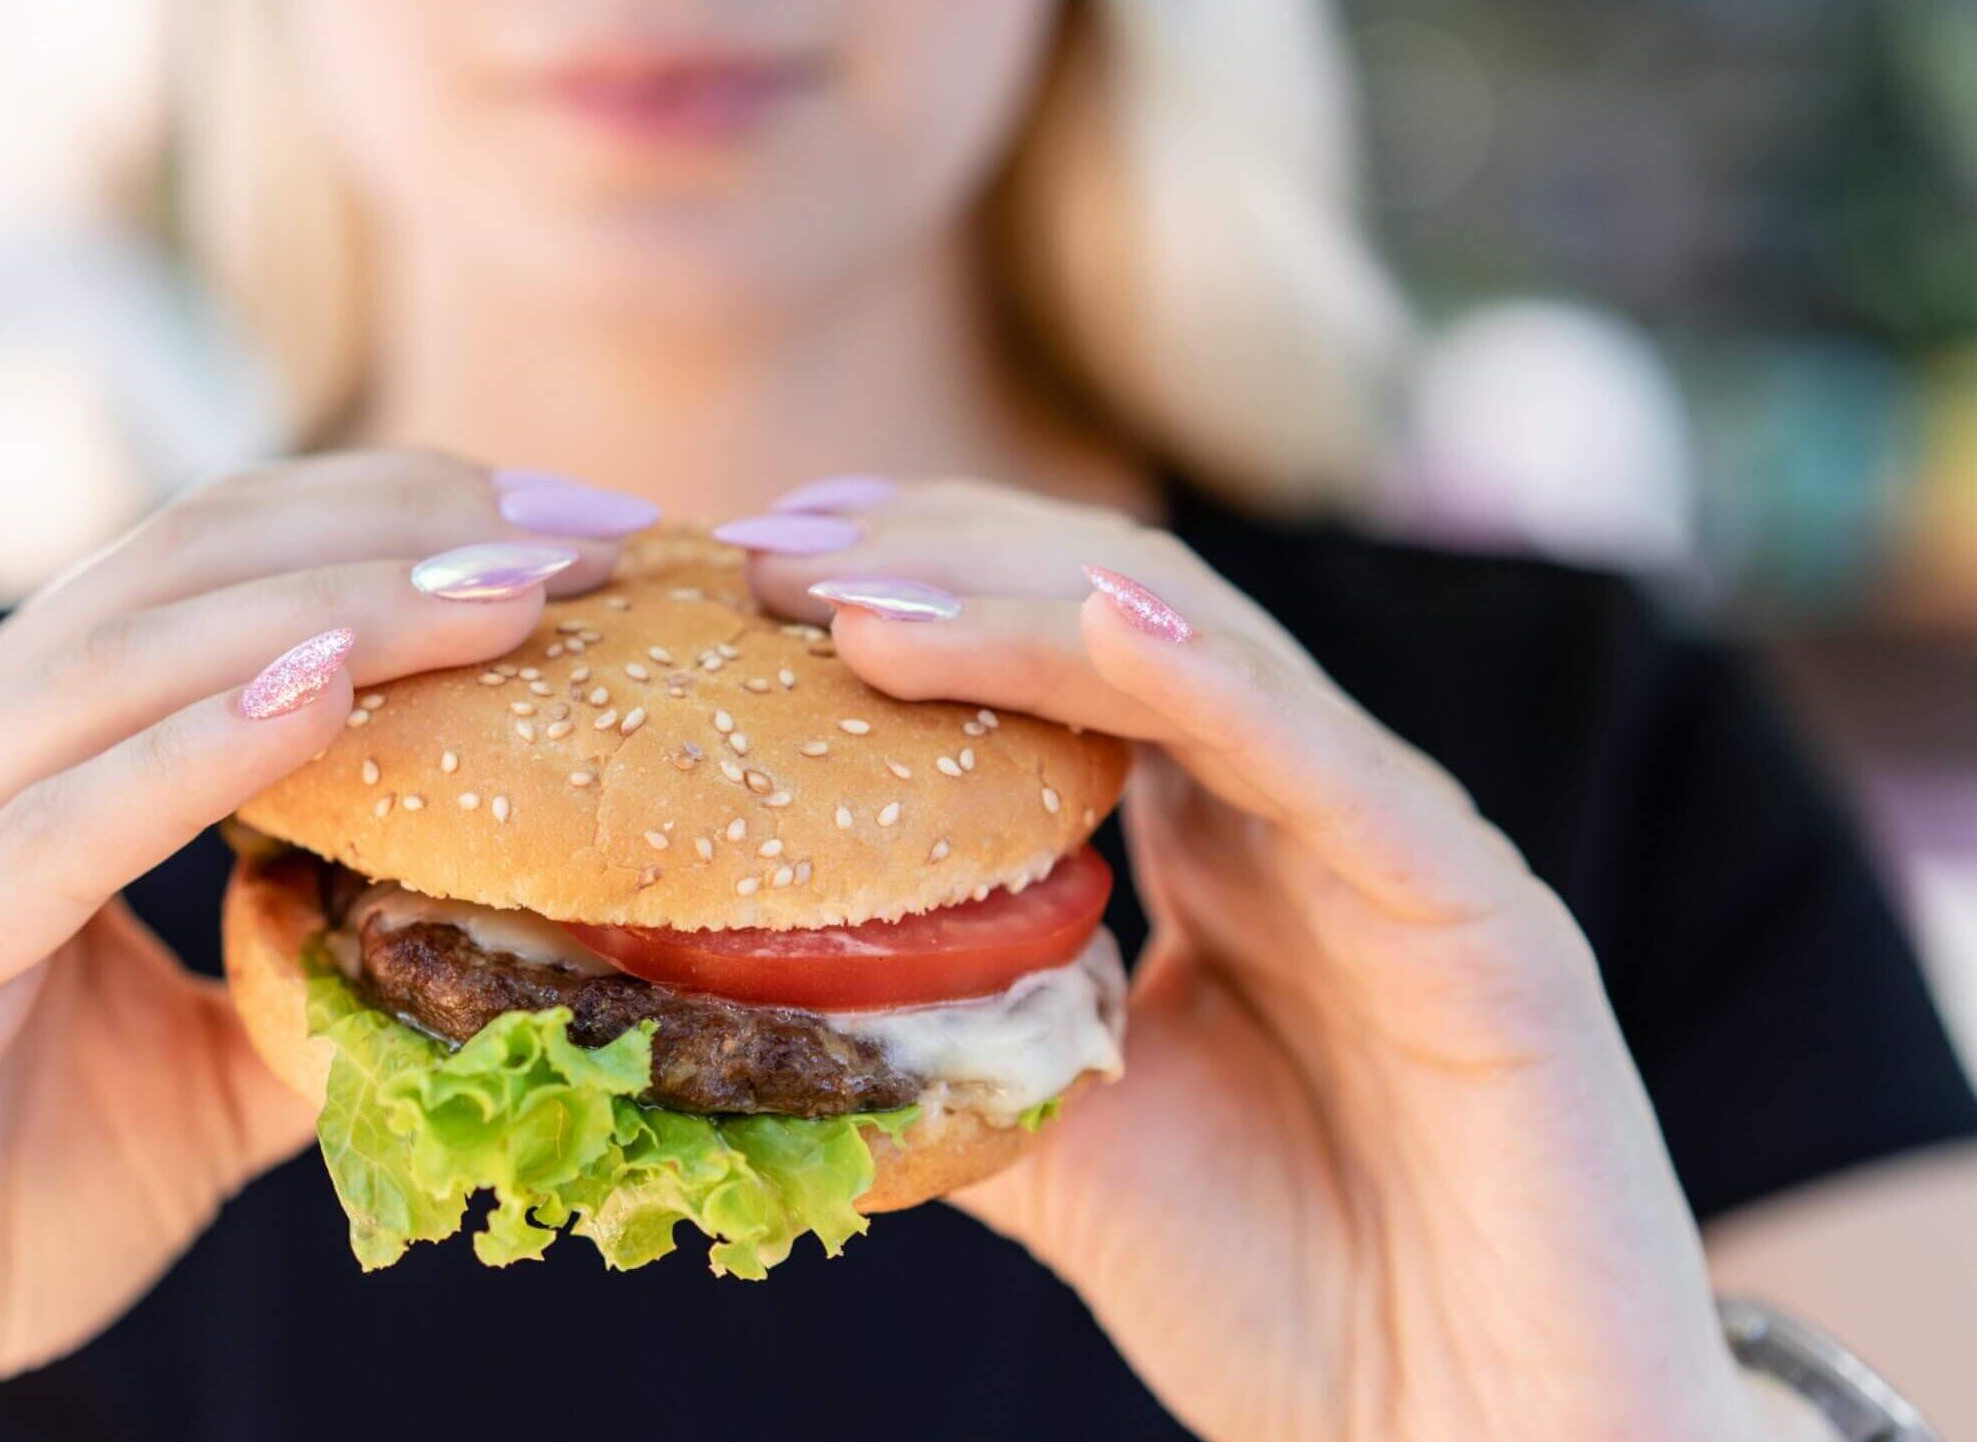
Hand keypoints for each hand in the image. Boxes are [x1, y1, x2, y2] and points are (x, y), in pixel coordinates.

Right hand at [0, 453, 643, 1441]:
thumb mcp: (202, 1075)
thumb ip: (315, 985)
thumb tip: (490, 943)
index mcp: (7, 744)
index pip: (210, 558)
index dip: (391, 515)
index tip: (573, 522)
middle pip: (178, 567)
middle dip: (395, 533)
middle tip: (582, 534)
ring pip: (118, 665)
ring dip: (333, 612)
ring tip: (503, 595)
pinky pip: (44, 835)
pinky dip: (189, 753)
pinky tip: (322, 696)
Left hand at [724, 480, 1765, 1441]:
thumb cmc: (1290, 1299)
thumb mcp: (1067, 1146)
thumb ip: (954, 1046)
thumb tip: (757, 995)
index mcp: (1216, 844)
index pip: (1054, 656)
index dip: (915, 592)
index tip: (754, 575)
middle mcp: (1304, 810)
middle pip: (1115, 611)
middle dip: (941, 559)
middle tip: (773, 552)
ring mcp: (1398, 848)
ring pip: (1207, 657)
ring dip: (1025, 604)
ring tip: (865, 591)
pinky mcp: (1488, 922)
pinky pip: (1334, 770)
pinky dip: (1212, 683)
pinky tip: (1098, 625)